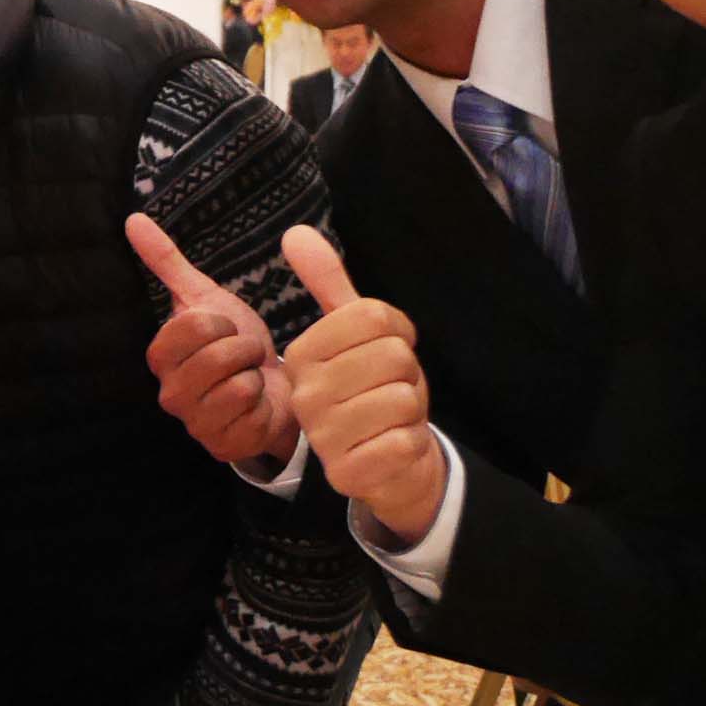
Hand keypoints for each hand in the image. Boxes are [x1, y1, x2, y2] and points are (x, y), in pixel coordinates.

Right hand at [128, 212, 296, 465]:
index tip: (226, 330)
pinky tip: (258, 405)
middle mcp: (169, 393)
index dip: (223, 322)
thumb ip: (168, 262)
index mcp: (160, 356)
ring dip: (256, 375)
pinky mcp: (222, 445)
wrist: (273, 390)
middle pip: (218, 355)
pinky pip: (251, 410)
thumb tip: (133, 219)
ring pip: (236, 384)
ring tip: (251, 379)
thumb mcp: (206, 299)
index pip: (194, 326)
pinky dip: (265, 403)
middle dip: (245, 347)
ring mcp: (194, 423)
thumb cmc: (237, 345)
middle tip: (244, 356)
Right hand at [278, 225, 446, 543]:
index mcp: (301, 354)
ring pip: (402, 398)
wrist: (388, 462)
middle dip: (407, 373)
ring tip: (391, 419)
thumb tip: (295, 231)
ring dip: (410, 410)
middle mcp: (303, 393)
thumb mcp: (356, 333)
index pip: (372, 316)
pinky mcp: (346, 474)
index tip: (384, 351)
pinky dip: (411, 444)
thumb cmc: (373, 389)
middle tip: (388, 390)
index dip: (397, 331)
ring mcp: (322, 437)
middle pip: (393, 355)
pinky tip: (392, 448)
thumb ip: (328, 283)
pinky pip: (403, 442)